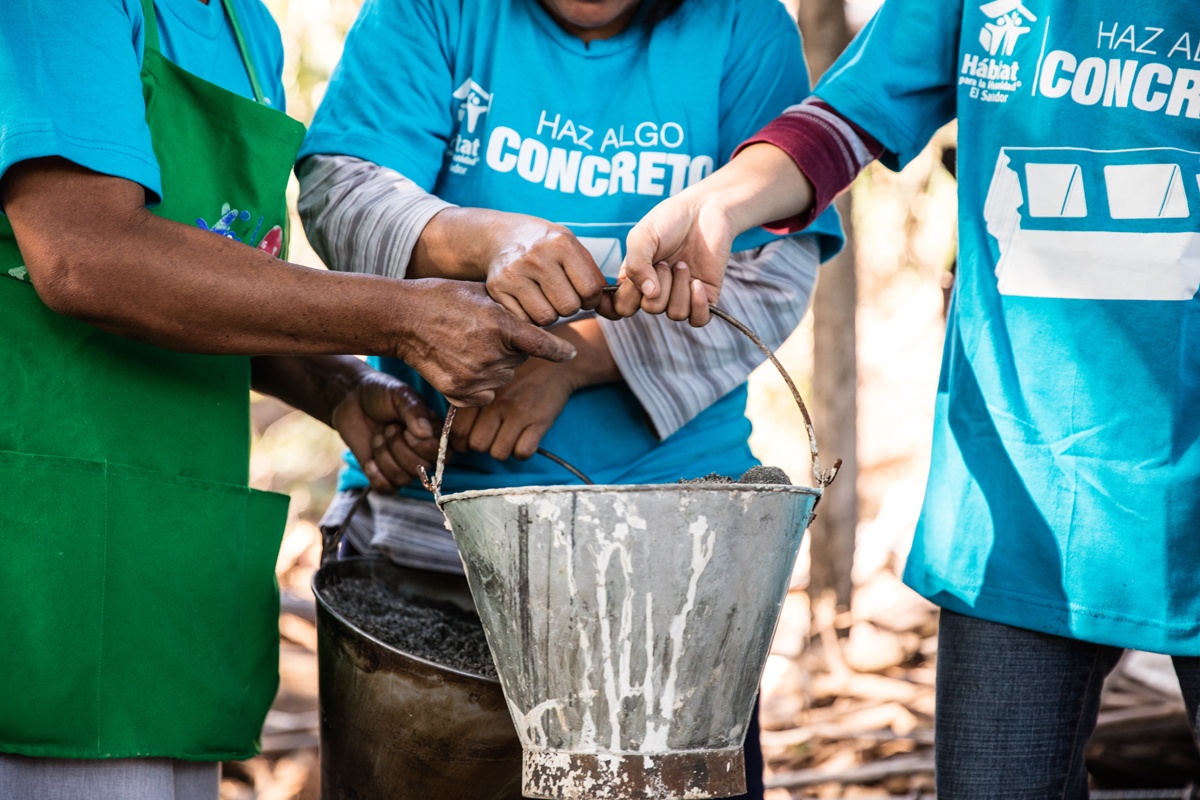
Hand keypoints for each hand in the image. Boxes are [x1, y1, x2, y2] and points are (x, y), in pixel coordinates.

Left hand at [330, 369, 440, 491]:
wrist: (352, 400)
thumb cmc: (381, 394)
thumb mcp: (400, 394)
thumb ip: (414, 411)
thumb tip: (425, 433)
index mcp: (434, 433)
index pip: (442, 455)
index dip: (422, 446)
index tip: (405, 427)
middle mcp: (423, 453)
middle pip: (421, 469)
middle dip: (398, 447)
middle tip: (388, 428)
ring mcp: (403, 466)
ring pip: (403, 479)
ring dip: (384, 457)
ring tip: (378, 437)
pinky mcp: (384, 475)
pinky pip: (386, 488)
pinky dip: (375, 475)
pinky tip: (369, 459)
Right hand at [394, 280, 576, 407]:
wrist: (403, 318)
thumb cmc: (443, 298)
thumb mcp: (482, 293)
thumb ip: (511, 308)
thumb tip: (536, 319)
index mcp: (500, 326)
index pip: (543, 345)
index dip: (559, 351)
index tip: (571, 354)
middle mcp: (492, 354)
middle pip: (520, 359)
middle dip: (512, 348)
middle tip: (486, 333)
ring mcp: (475, 376)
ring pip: (504, 377)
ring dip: (496, 366)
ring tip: (470, 346)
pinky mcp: (459, 392)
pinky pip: (486, 395)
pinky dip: (480, 385)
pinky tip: (463, 365)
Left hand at [450, 356, 575, 460]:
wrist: (557, 364)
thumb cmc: (519, 374)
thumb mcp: (490, 379)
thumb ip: (471, 399)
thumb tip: (457, 432)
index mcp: (481, 391)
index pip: (457, 429)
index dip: (460, 441)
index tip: (468, 439)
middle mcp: (496, 402)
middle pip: (477, 444)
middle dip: (483, 445)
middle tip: (491, 437)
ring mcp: (518, 412)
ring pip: (498, 453)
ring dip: (503, 449)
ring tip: (509, 437)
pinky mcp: (540, 421)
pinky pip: (522, 452)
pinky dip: (522, 451)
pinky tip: (524, 439)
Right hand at [482, 212, 607, 324]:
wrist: (502, 236)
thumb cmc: (547, 247)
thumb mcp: (573, 250)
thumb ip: (596, 280)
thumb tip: (616, 313)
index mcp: (562, 243)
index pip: (591, 290)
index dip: (592, 298)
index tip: (584, 293)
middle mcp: (537, 256)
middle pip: (569, 307)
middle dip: (570, 306)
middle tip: (561, 294)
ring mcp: (514, 272)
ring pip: (547, 318)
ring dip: (551, 313)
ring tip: (544, 296)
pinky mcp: (497, 288)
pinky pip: (525, 320)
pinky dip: (530, 316)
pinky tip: (528, 299)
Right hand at [609, 192, 730, 325]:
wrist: (704, 209)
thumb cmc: (669, 220)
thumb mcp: (641, 236)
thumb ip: (636, 264)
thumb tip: (650, 294)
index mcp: (635, 280)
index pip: (623, 307)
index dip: (628, 296)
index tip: (636, 272)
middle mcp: (657, 292)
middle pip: (651, 309)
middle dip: (660, 282)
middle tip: (666, 260)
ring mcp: (681, 295)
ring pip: (675, 313)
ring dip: (679, 286)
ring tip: (682, 263)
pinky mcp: (705, 296)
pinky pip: (699, 320)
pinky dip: (698, 304)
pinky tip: (697, 283)